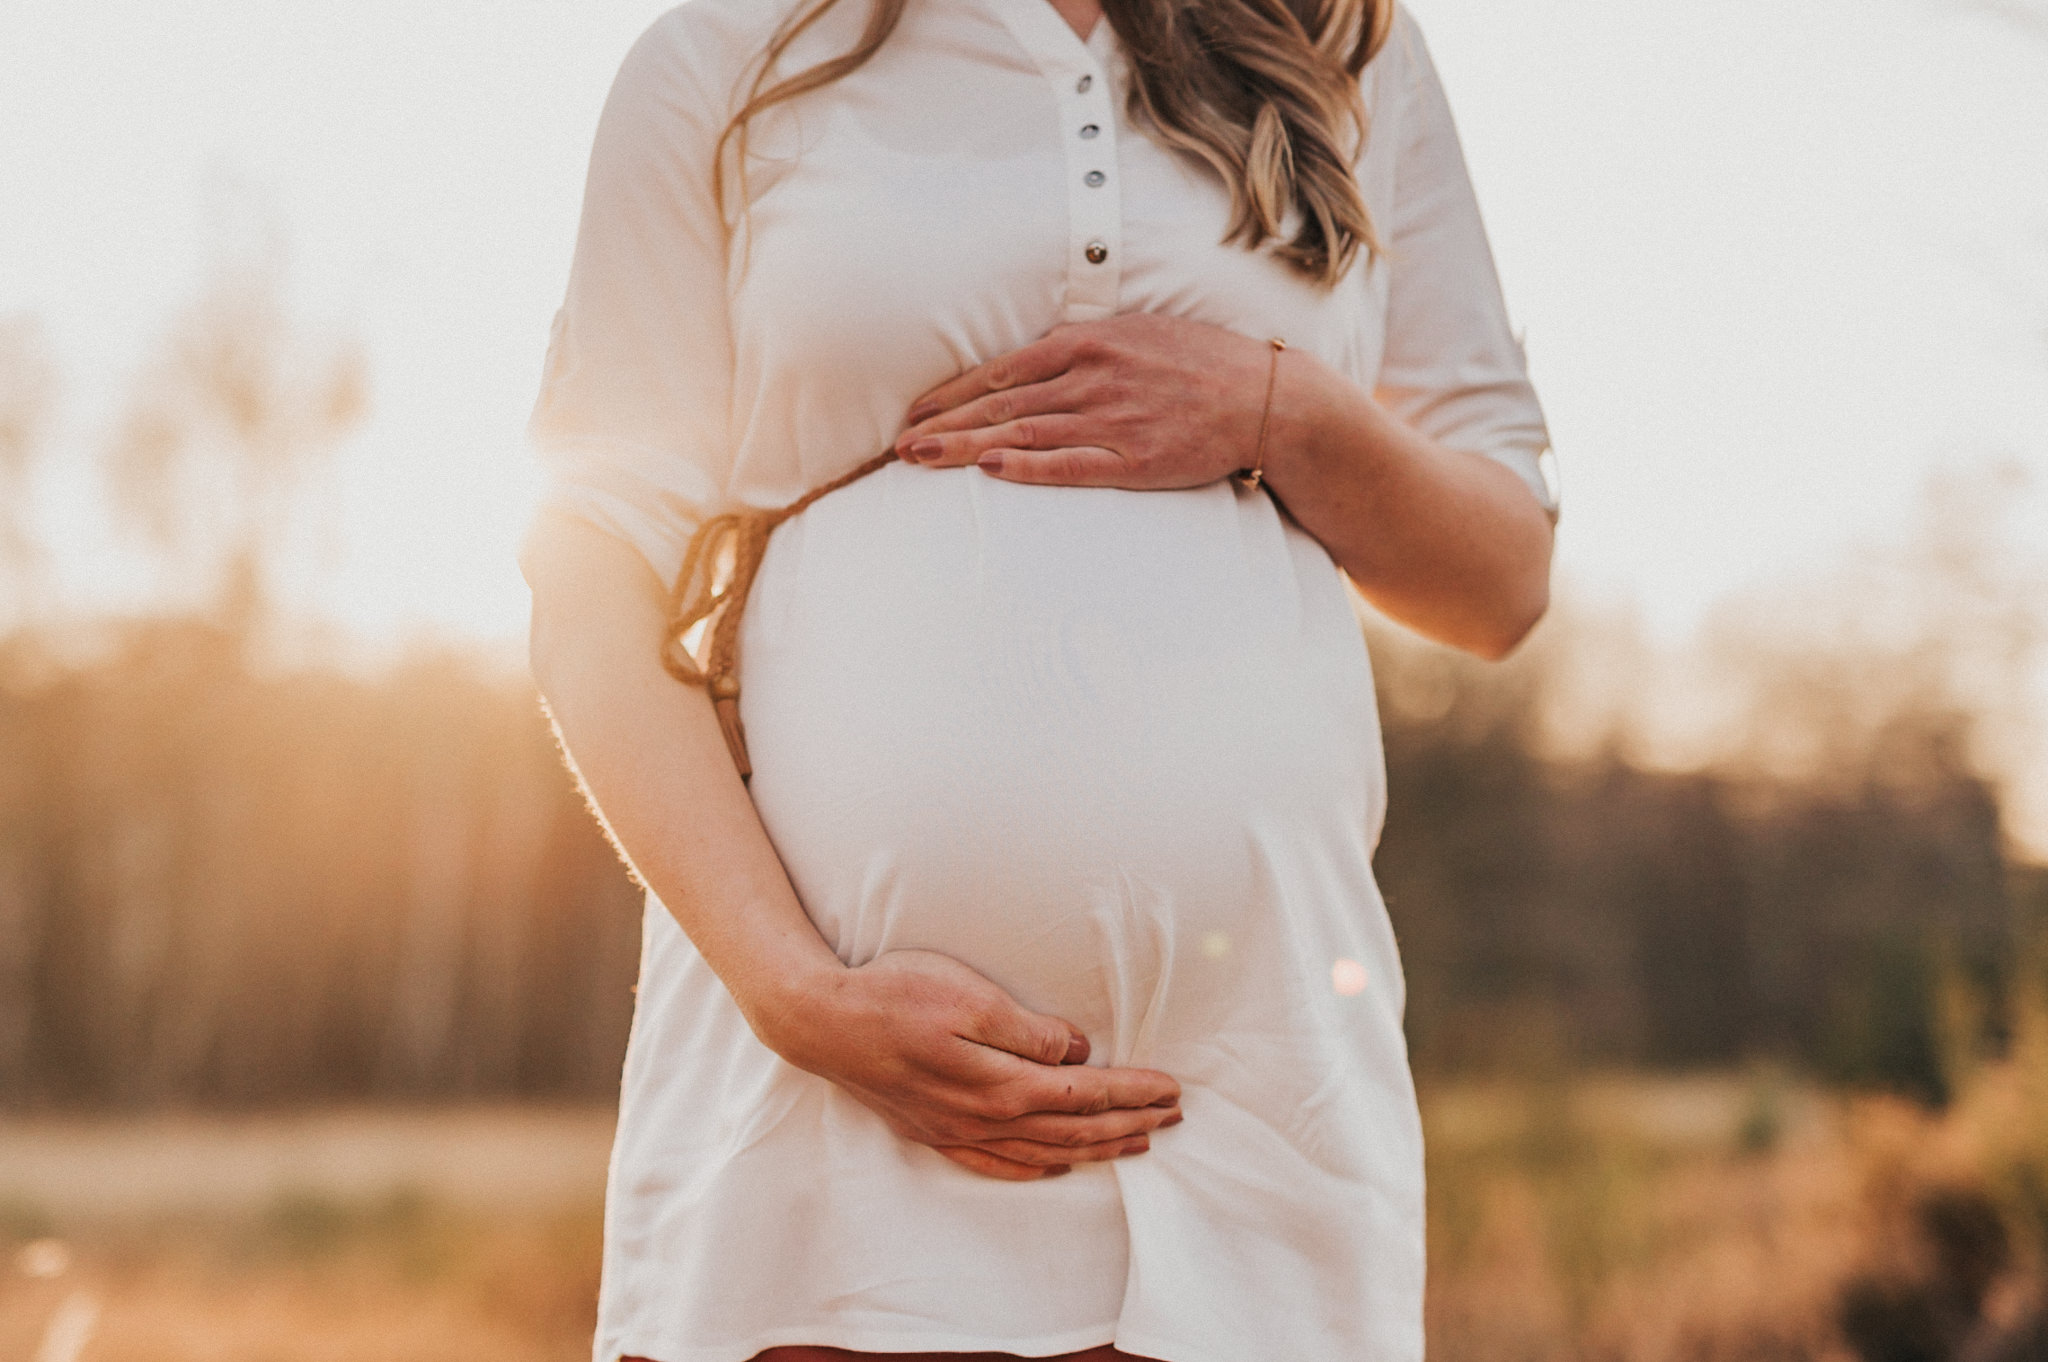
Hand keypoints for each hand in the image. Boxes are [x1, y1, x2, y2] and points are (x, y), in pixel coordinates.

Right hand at [762, 949, 1181, 1180]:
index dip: (1133, 1093)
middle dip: (1128, 1124)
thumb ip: (1027, 1030)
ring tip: (1136, 1143)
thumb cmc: (894, 994)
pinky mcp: (932, 1130)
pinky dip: (1034, 1168)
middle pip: (1072, 1130)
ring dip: (1095, 1148)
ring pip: (1042, 1151)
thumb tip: (1077, 1054)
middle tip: (1173, 1117)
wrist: (819, 1021)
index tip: (1172, 1089)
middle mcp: (982, 1117)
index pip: (1084, 1096)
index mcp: (998, 1082)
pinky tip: (1054, 1166)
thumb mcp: (967, 995)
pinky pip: (995, 1163)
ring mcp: (955, 1130)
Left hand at [894, 313, 1282, 487]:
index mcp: (1089, 342)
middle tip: (898, 445)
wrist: (1265, 398)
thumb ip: (1083, 348)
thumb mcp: (1136, 334)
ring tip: (920, 460)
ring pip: (1022, 432)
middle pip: (1000, 403)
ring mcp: (1112, 420)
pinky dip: (1026, 465)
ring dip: (965, 447)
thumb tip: (1032, 363)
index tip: (915, 414)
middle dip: (943, 425)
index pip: (1001, 370)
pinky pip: (1069, 464)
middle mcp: (1093, 377)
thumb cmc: (1200, 365)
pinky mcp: (1134, 460)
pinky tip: (989, 469)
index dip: (952, 395)